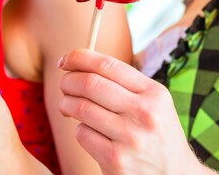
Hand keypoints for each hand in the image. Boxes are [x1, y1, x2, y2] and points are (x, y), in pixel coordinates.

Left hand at [58, 49, 211, 174]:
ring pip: (81, 107)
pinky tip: (89, 132)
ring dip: (66, 104)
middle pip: (89, 83)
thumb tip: (77, 62)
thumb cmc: (154, 133)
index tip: (65, 61)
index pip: (107, 65)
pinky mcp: (117, 160)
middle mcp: (145, 113)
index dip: (79, 58)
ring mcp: (131, 138)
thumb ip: (121, 82)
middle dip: (68, 81)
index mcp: (154, 93)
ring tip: (68, 107)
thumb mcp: (152, 103)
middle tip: (64, 86)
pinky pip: (82, 134)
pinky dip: (79, 130)